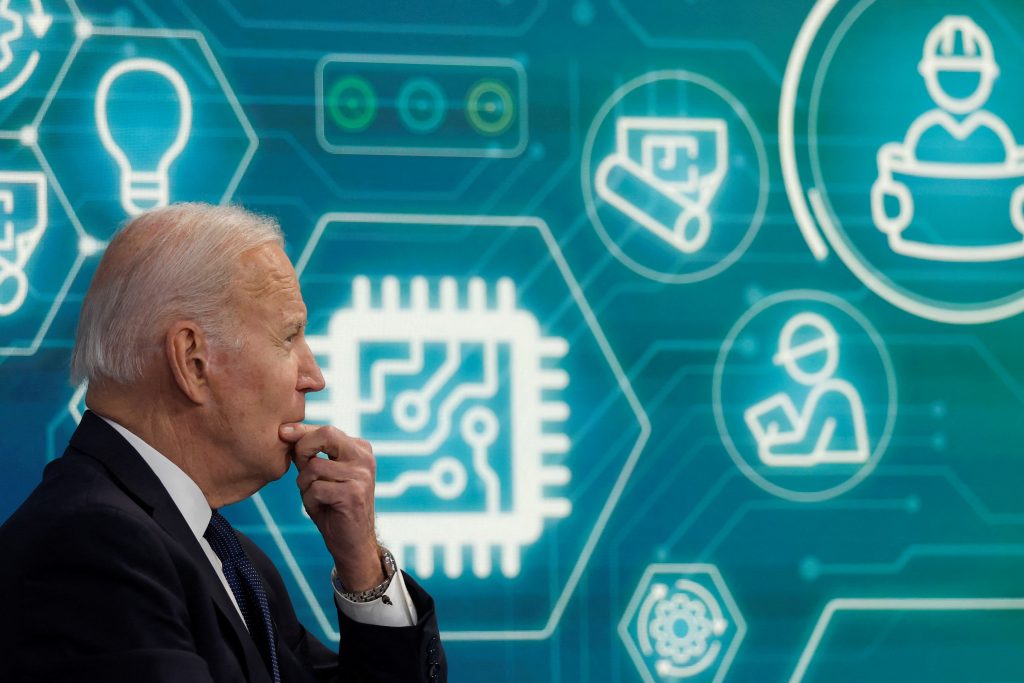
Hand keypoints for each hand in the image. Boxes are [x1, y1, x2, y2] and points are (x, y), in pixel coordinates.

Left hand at [279, 423, 384, 591]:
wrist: (353, 543)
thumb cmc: (334, 507)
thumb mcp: (322, 475)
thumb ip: (310, 454)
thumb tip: (286, 432)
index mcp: (360, 449)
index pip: (326, 430)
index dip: (301, 432)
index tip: (283, 433)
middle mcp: (364, 458)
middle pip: (325, 435)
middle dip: (303, 449)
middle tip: (301, 468)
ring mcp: (361, 475)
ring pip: (313, 468)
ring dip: (305, 486)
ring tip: (316, 497)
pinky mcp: (352, 493)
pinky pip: (315, 489)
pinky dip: (310, 501)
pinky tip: (322, 508)